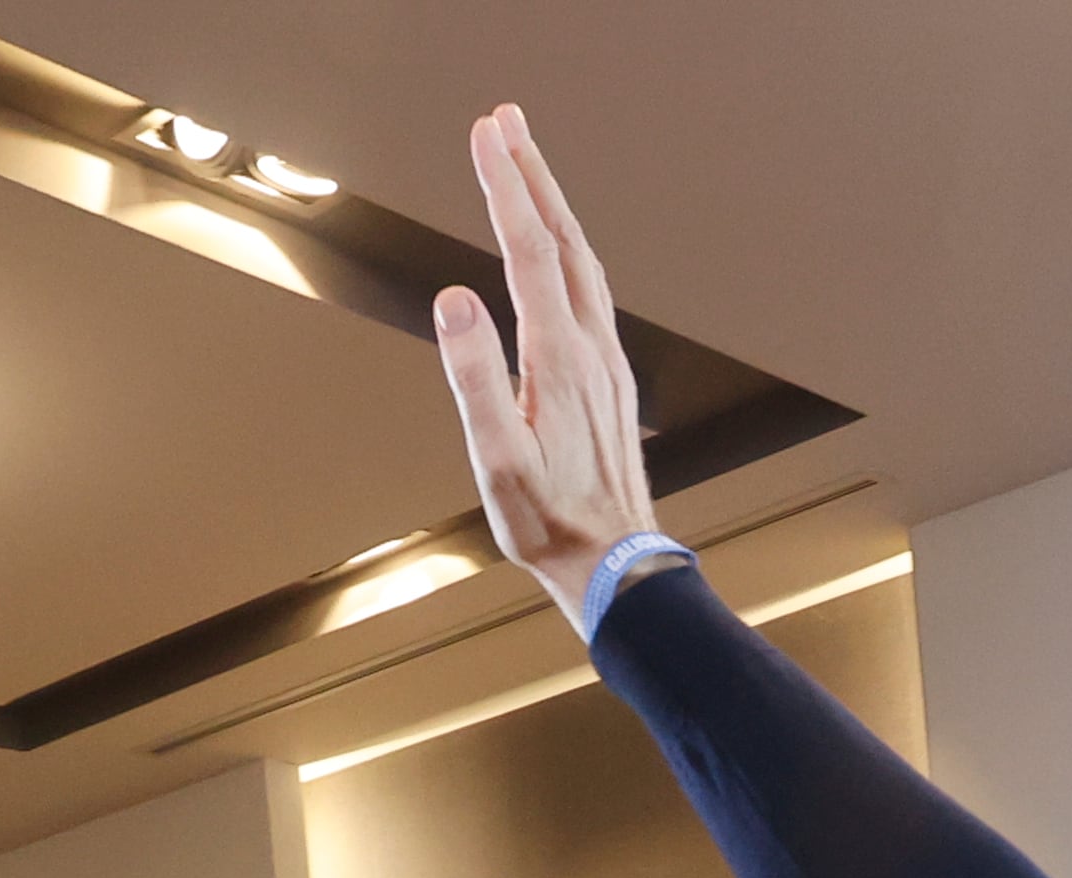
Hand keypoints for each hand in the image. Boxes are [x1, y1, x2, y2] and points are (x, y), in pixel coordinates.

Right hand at [434, 105, 658, 611]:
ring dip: (552, 205)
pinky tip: (559, 251)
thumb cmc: (549, 522)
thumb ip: (475, 378)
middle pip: (561, 238)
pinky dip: (567, 248)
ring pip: (581, 260)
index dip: (505, 186)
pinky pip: (590, 290)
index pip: (527, 250)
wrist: (616, 563)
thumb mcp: (497, 459)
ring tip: (526, 164)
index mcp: (558, 357)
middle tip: (506, 119)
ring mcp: (606, 359)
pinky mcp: (610, 377)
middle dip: (532, 174)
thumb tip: (455, 301)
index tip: (486, 134)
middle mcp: (591, 346)